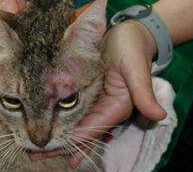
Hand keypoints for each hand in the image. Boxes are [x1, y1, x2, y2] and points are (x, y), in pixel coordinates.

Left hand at [28, 20, 166, 166]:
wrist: (129, 35)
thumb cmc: (132, 49)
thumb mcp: (136, 69)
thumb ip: (143, 92)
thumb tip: (159, 116)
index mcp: (116, 107)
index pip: (92, 130)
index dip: (75, 144)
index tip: (58, 156)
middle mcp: (104, 109)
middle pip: (80, 133)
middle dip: (58, 145)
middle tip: (33, 155)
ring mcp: (95, 102)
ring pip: (73, 125)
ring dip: (55, 135)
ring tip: (33, 147)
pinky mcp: (89, 94)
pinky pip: (72, 112)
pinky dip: (58, 120)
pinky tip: (47, 125)